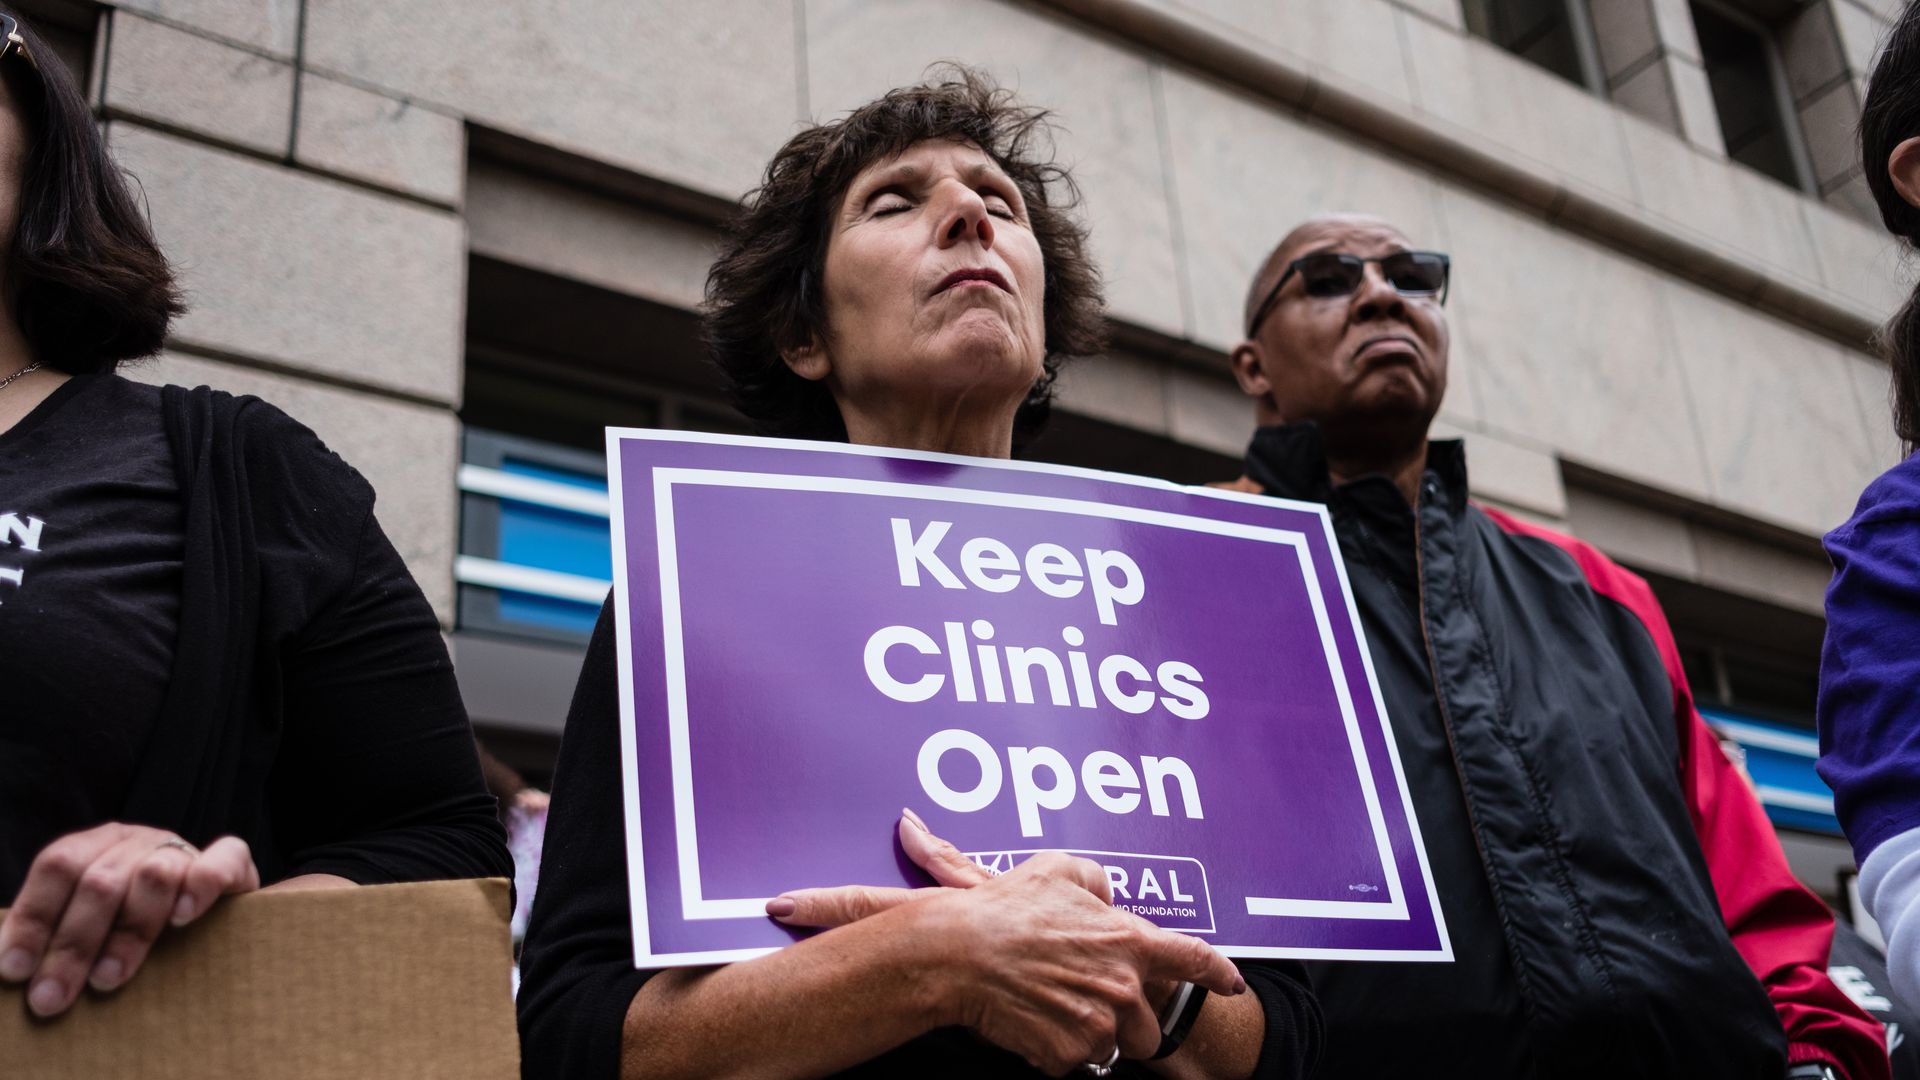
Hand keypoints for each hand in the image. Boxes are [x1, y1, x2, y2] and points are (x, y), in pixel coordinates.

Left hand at [0, 823, 259, 1016]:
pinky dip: (201, 886)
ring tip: (108, 979)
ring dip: (129, 933)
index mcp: (95, 847)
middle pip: (100, 882)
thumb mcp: (87, 923)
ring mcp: (182, 849)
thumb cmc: (130, 926)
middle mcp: (136, 842)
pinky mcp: (233, 862)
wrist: (203, 907)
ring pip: (154, 876)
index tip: (15, 971)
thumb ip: (56, 933)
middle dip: (72, 946)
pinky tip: (181, 919)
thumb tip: (11, 970)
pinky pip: (222, 860)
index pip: (58, 866)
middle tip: (53, 998)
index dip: (33, 918)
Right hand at [772, 812, 1243, 1074]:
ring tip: (1049, 1005)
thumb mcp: (1054, 871)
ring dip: (1088, 1032)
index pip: (1191, 959)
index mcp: (1127, 941)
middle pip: (1147, 1021)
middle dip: (1123, 1014)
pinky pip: (1071, 1062)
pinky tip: (1029, 1020)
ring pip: (1110, 1045)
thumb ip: (1093, 881)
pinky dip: (1053, 1048)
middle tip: (1082, 996)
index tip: (1231, 983)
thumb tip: (1105, 893)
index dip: (1215, 973)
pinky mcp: (1068, 1055)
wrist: (957, 954)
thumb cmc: (1002, 910)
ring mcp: (1097, 1025)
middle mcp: (1122, 986)